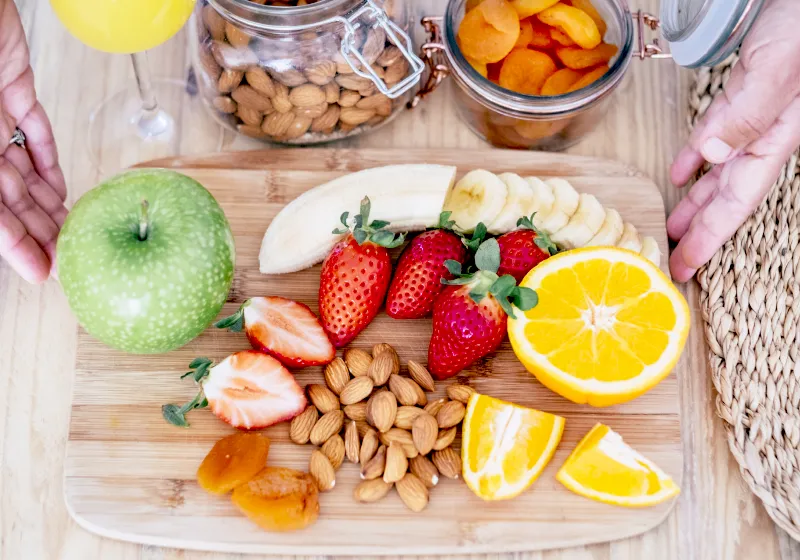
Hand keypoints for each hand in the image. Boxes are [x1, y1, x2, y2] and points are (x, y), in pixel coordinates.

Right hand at [0, 0, 66, 283]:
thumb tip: (4, 212)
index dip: (14, 246)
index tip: (41, 272)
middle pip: (8, 196)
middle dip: (37, 229)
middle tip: (68, 257)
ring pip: (22, 169)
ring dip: (47, 202)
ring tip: (72, 230)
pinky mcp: (11, 85)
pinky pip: (33, 130)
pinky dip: (47, 159)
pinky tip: (61, 188)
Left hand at [667, 0, 799, 282]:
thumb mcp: (780, 69)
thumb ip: (748, 113)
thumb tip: (712, 157)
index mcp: (775, 137)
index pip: (738, 202)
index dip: (710, 239)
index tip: (685, 269)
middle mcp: (764, 132)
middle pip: (726, 195)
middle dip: (700, 231)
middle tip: (672, 262)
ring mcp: (753, 113)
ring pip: (719, 168)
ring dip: (695, 200)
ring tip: (672, 226)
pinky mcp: (743, 91)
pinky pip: (715, 132)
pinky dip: (695, 154)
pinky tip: (681, 171)